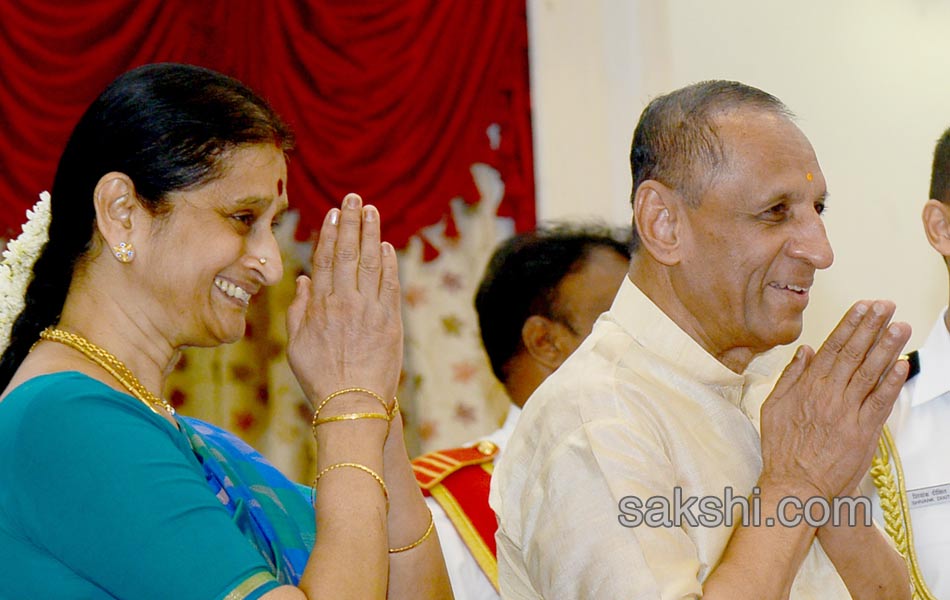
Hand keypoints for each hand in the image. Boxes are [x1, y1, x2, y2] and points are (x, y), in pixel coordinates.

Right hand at [286, 193, 402, 406]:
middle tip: (354, 198)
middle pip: (348, 253)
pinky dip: (389, 263)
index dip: (330, 233)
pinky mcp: (391, 321)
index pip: (325, 260)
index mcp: (319, 306)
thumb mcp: (297, 346)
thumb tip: (304, 281)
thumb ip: (299, 311)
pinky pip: (390, 284)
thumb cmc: (320, 379)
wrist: (352, 404)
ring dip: (372, 233)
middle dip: (351, 222)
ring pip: (372, 262)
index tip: (333, 212)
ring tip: (372, 211)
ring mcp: (370, 309)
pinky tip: (387, 246)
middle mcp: (345, 301)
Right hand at [759, 301, 909, 499]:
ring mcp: (847, 413)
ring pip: (869, 373)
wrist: (795, 485)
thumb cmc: (783, 450)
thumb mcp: (773, 407)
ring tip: (899, 326)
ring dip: (886, 347)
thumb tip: (805, 352)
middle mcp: (828, 395)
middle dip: (871, 327)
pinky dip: (892, 383)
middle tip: (886, 306)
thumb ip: (790, 377)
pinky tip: (902, 365)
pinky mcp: (862, 432)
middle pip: (853, 354)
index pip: (832, 348)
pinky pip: (880, 403)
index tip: (862, 307)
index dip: (849, 325)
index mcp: (807, 387)